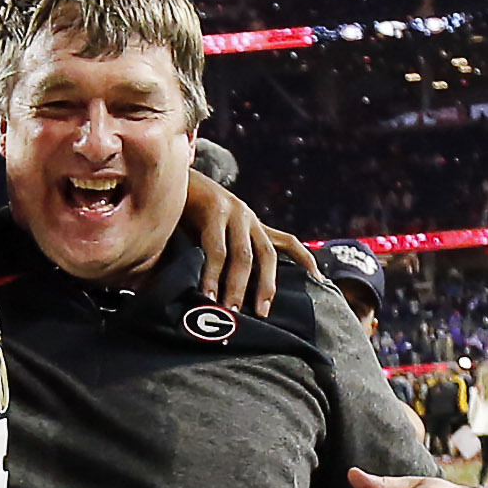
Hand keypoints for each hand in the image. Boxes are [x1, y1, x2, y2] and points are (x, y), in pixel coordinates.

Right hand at [180, 174, 303, 315]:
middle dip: (266, 286)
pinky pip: (216, 249)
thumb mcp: (214, 227)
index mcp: (252, 223)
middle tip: (261, 314)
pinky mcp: (212, 211)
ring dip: (236, 286)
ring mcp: (231, 212)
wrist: (168, 172)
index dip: (304, 260)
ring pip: (242, 256)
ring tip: (230, 311)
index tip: (319, 280)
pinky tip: (208, 293)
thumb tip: (223, 291)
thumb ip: (221, 251)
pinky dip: (212, 274)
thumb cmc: (190, 208)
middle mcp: (247, 217)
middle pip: (266, 255)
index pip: (287, 242)